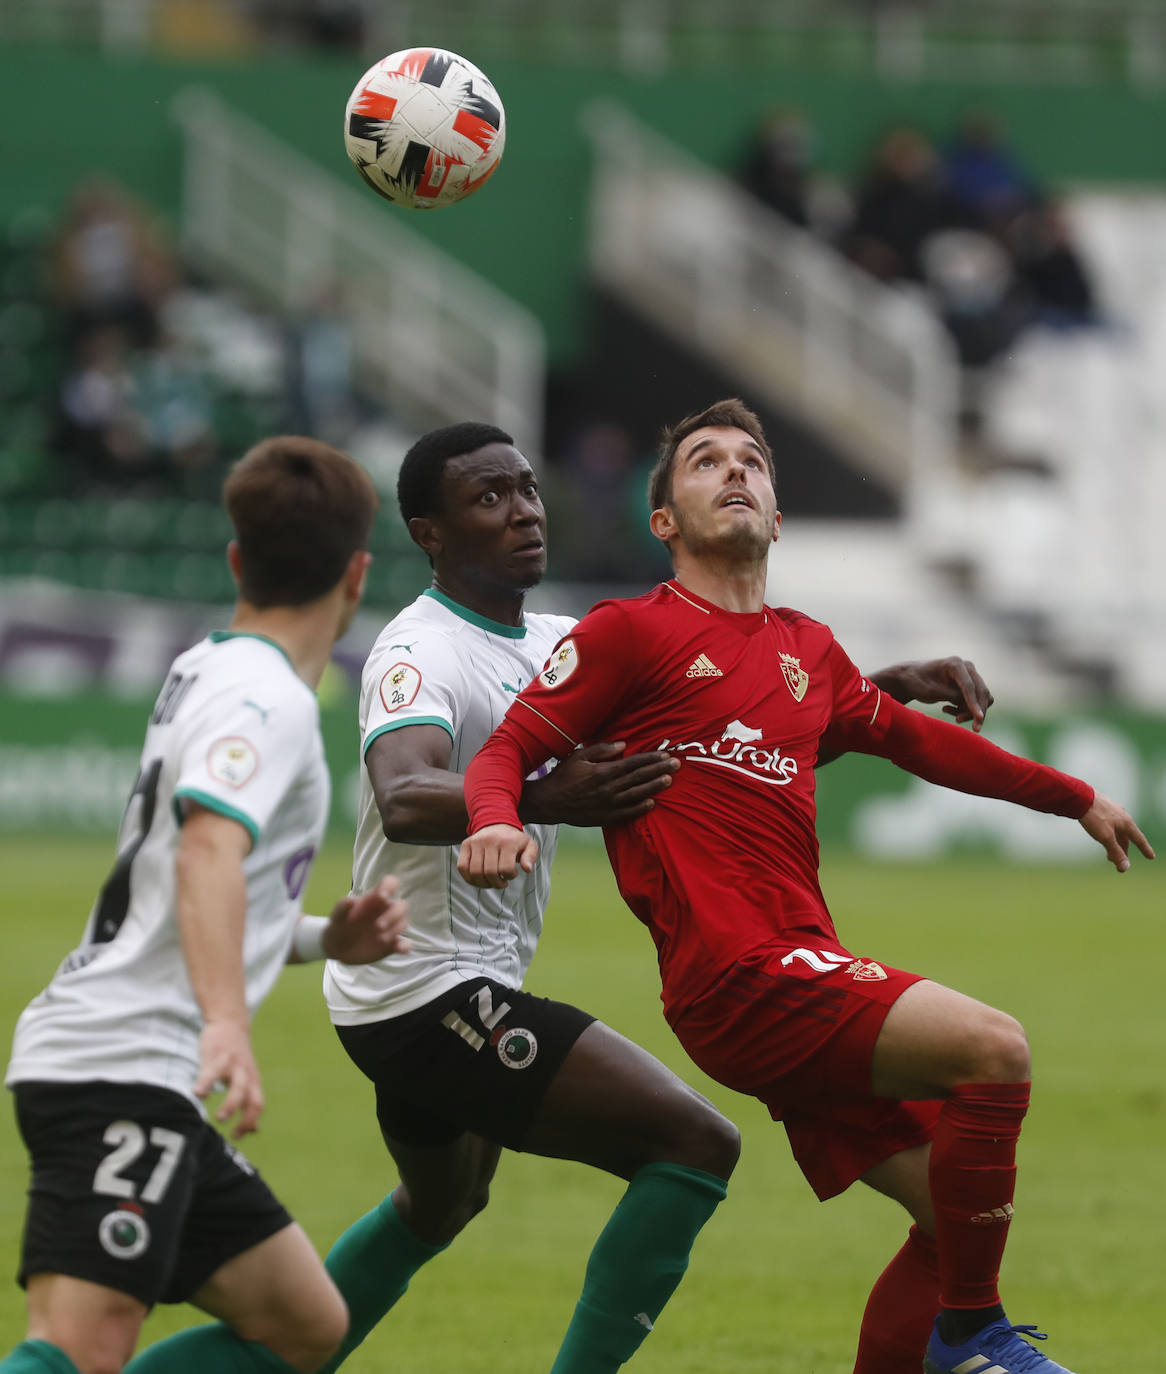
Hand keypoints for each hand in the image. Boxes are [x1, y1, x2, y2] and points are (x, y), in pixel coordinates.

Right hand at [194, 1019, 262, 1138]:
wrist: (230, 1022)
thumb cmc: (236, 1057)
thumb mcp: (246, 1078)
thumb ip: (249, 1101)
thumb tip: (254, 1130)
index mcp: (253, 1080)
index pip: (257, 1105)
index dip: (250, 1123)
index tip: (236, 1137)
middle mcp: (246, 1073)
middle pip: (253, 1098)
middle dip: (245, 1118)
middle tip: (232, 1133)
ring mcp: (233, 1064)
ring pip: (238, 1085)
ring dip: (230, 1104)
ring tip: (219, 1118)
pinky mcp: (217, 1055)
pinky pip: (211, 1071)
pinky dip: (206, 1083)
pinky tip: (198, 1094)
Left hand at [323, 876, 411, 963]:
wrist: (337, 948)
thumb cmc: (339, 926)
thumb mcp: (336, 916)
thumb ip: (342, 907)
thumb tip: (351, 900)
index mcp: (375, 899)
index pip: (390, 884)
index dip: (390, 886)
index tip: (381, 896)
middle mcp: (386, 911)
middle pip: (402, 905)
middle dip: (393, 915)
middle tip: (378, 926)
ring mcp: (391, 928)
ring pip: (404, 923)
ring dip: (395, 930)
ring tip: (380, 939)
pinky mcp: (392, 944)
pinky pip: (405, 943)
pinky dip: (406, 945)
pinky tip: (400, 949)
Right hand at [458, 824, 537, 888]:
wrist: (497, 824)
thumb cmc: (514, 840)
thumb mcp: (529, 845)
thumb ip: (531, 857)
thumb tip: (527, 869)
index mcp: (508, 841)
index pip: (506, 869)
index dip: (509, 877)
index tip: (512, 874)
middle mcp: (490, 840)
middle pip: (489, 872)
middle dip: (496, 883)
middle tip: (501, 883)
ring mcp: (476, 842)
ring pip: (475, 872)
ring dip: (483, 883)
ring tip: (491, 882)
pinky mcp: (466, 845)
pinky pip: (462, 867)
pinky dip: (469, 878)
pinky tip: (479, 880)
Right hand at [522, 742, 678, 826]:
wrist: (549, 802)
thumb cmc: (563, 776)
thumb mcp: (579, 757)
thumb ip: (601, 750)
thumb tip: (624, 745)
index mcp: (602, 771)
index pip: (632, 763)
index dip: (650, 759)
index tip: (664, 754)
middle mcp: (608, 788)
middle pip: (638, 778)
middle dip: (659, 770)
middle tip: (676, 764)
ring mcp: (607, 804)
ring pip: (636, 794)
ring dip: (654, 787)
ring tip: (669, 781)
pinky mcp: (605, 817)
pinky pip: (627, 813)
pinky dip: (640, 808)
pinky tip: (652, 803)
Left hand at [878, 657, 993, 730]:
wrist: (910, 679)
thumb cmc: (918, 682)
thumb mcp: (932, 692)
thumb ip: (954, 697)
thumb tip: (975, 706)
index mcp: (955, 664)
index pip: (969, 686)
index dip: (974, 703)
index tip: (979, 718)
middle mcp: (966, 667)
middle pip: (981, 692)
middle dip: (977, 711)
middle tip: (971, 727)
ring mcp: (969, 676)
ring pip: (981, 698)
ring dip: (970, 711)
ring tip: (951, 715)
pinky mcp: (968, 685)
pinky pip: (975, 701)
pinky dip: (965, 709)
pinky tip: (946, 708)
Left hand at [1078, 794, 1154, 872]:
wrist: (1078, 797)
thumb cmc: (1094, 817)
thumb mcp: (1106, 837)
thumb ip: (1116, 852)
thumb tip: (1125, 868)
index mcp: (1126, 822)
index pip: (1139, 839)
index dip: (1145, 849)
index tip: (1151, 857)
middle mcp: (1122, 816)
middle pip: (1126, 838)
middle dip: (1122, 851)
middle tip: (1117, 862)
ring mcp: (1112, 811)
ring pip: (1117, 831)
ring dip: (1114, 844)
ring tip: (1108, 855)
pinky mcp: (1102, 808)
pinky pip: (1109, 824)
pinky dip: (1109, 835)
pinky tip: (1103, 835)